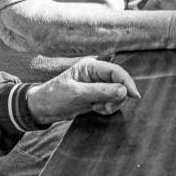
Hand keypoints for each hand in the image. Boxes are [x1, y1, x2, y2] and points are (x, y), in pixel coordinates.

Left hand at [26, 57, 140, 124]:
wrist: (41, 109)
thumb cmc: (54, 97)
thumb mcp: (77, 94)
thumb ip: (101, 92)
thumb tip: (124, 91)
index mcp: (90, 66)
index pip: (116, 71)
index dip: (127, 82)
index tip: (134, 95)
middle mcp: (96, 74)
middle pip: (119, 82)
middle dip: (117, 96)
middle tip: (106, 107)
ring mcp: (97, 85)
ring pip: (118, 93)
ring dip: (112, 103)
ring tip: (98, 108)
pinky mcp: (97, 95)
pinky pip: (112, 101)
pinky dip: (108, 107)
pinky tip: (96, 109)